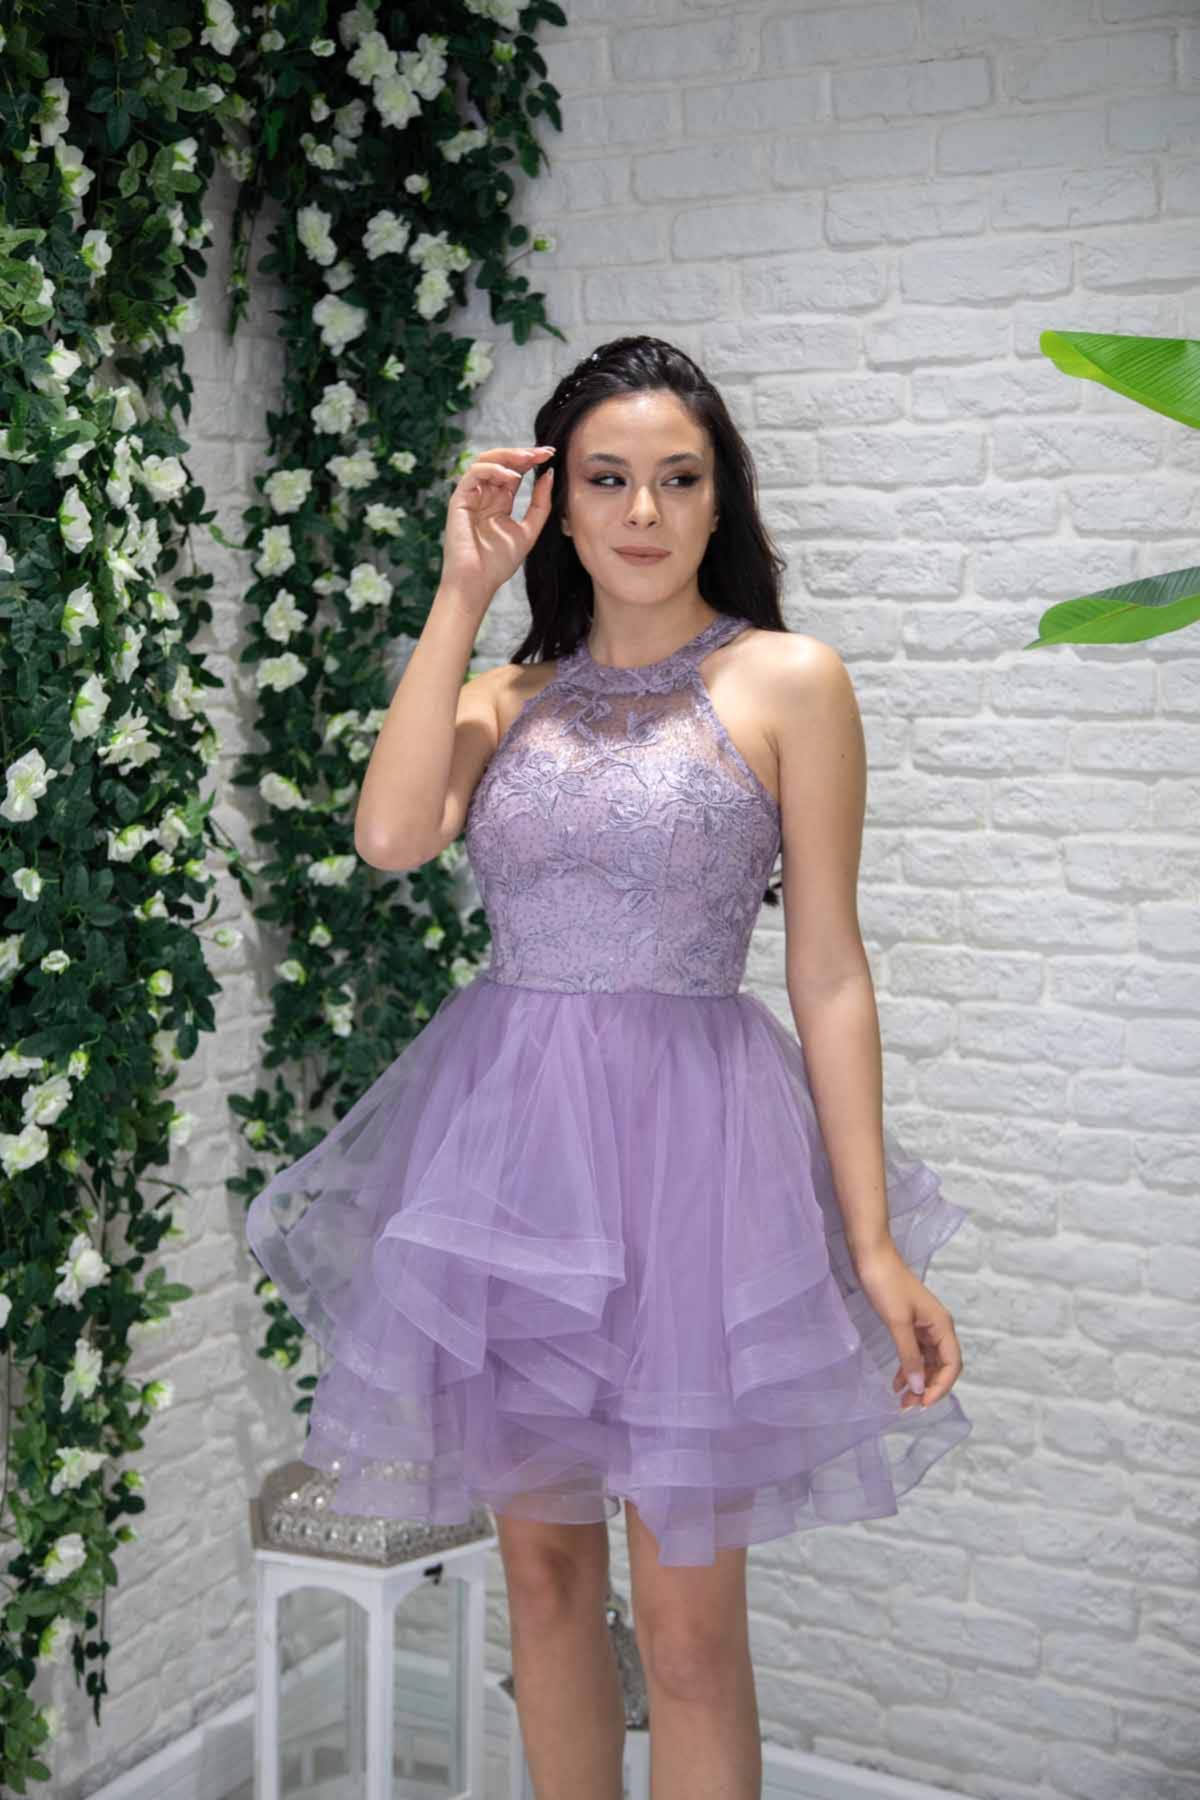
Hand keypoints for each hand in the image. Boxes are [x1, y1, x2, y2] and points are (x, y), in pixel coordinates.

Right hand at [439, 444, 555, 609]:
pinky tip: (512, 477)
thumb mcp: (529, 531)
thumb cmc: (499, 563)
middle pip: (501, 462)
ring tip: (529, 458)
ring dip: (508, 456)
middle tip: (544, 451)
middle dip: (523, 453)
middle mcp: (485, 495)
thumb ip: (540, 505)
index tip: (552, 454)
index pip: (515, 472)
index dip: (532, 460)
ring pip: (485, 461)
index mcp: (500, 501)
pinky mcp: (459, 499)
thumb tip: (549, 475)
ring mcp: (471, 496)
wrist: (477, 583)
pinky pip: (474, 474)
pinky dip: (493, 470)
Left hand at [853, 1244, 962, 1411]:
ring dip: (918, 1381)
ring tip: (902, 1400)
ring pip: (927, 1362)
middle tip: (909, 1407)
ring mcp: (923, 1326)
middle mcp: (937, 1327)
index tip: (922, 1403)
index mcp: (942, 1325)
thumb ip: (909, 1357)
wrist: (871, 1256)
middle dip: (928, 1388)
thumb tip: (920, 1388)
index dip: (941, 1387)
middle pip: (941, 1366)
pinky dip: (908, 1368)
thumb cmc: (886, 1285)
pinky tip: (896, 1382)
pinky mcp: (909, 1323)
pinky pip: (915, 1353)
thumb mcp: (897, 1323)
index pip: (952, 1364)